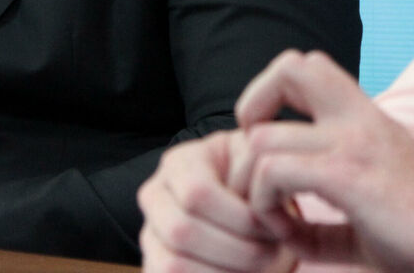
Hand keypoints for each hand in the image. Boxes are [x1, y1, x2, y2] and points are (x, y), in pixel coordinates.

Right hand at [138, 131, 294, 271]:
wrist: (245, 217)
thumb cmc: (255, 192)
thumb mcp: (260, 171)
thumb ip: (260, 174)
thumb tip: (268, 195)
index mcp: (179, 164)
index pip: (197, 192)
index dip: (242, 218)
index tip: (277, 229)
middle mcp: (155, 196)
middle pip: (182, 231)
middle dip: (238, 251)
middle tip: (272, 255)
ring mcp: (150, 232)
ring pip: (174, 264)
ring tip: (259, 268)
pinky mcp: (154, 264)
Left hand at [231, 50, 413, 271]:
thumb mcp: (367, 217)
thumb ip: (323, 219)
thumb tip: (283, 228)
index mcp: (366, 120)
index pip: (307, 66)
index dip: (269, 93)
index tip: (267, 143)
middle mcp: (361, 121)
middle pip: (293, 65)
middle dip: (254, 107)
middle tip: (259, 160)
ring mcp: (356, 145)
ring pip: (264, 136)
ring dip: (249, 181)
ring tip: (270, 214)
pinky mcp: (350, 177)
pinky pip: (274, 171)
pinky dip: (263, 203)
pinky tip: (284, 230)